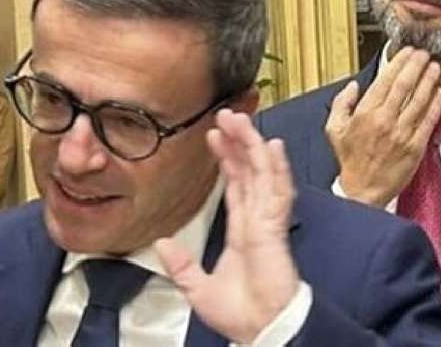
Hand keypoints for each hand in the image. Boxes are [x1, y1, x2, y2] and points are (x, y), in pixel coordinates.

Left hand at [155, 109, 299, 343]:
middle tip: (227, 114)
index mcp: (242, 230)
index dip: (227, 159)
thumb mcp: (197, 287)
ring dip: (253, 145)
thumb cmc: (240, 313)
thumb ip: (182, 264)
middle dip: (239, 142)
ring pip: (262, 173)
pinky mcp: (275, 228)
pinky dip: (276, 168)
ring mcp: (267, 221)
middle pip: (249, 170)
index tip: (214, 137)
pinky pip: (277, 192)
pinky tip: (272, 147)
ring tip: (241, 120)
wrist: (260, 328)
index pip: (235, 184)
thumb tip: (163, 242)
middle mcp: (257, 219)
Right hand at [325, 47, 440, 207]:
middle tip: (424, 54)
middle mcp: (384, 121)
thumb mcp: (334, 130)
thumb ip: (342, 104)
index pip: (385, 80)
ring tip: (434, 68)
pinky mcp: (415, 146)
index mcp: (365, 114)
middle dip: (416, 65)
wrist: (362, 191)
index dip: (399, 63)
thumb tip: (353, 86)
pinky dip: (435, 104)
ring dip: (429, 80)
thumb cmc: (351, 161)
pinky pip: (428, 120)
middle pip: (405, 85)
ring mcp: (402, 134)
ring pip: (419, 100)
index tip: (407, 53)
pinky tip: (439, 92)